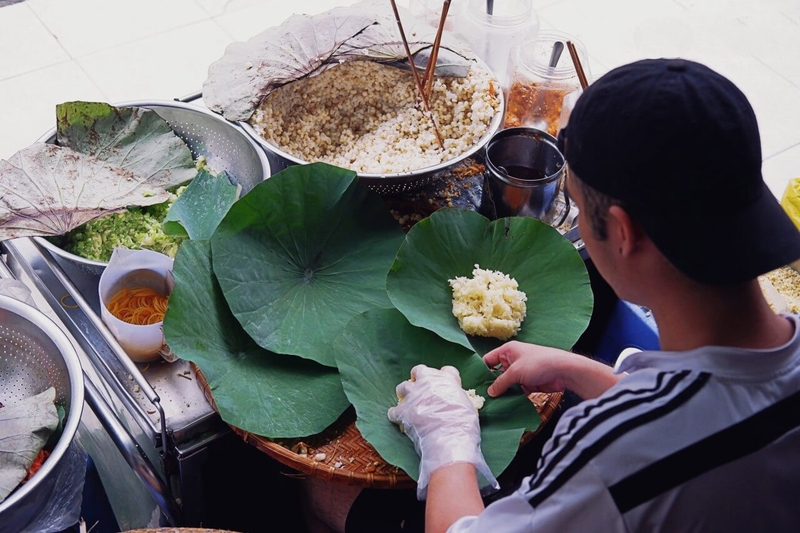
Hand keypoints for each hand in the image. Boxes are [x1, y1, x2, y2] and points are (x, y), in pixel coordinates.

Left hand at [387, 365, 498, 499]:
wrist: (449, 439)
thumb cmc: (464, 426)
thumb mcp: (468, 406)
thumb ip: (457, 397)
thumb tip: (454, 401)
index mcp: (448, 380)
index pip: (446, 370)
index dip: (444, 378)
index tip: (444, 386)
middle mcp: (428, 382)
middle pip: (420, 370)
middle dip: (419, 378)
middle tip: (421, 388)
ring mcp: (414, 395)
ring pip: (403, 386)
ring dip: (405, 393)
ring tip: (408, 402)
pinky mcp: (403, 410)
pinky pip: (394, 410)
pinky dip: (396, 415)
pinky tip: (399, 419)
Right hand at [483, 341, 620, 399]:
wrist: (564, 371)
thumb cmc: (538, 364)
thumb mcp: (516, 372)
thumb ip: (501, 382)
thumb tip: (490, 392)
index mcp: (507, 351)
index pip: (488, 360)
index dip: (481, 371)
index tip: (473, 384)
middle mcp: (513, 360)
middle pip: (496, 373)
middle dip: (491, 385)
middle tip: (481, 398)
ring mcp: (521, 372)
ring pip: (506, 384)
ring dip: (502, 393)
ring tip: (490, 405)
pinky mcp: (528, 383)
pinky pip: (516, 390)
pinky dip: (512, 397)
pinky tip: (504, 406)